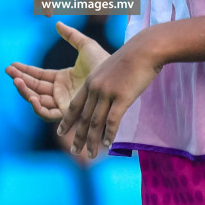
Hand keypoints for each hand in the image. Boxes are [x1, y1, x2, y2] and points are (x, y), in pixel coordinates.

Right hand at [7, 22, 110, 121]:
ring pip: (38, 100)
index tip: (12, 65)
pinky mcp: (68, 112)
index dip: (25, 71)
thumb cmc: (105, 62)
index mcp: (63, 78)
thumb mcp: (85, 45)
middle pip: (35, 87)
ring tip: (17, 81)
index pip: (39, 75)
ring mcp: (63, 103)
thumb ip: (71, 35)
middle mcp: (61, 92)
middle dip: (21, 80)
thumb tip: (57, 23)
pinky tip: (32, 96)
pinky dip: (37, 108)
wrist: (115, 76)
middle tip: (9, 72)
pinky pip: (48, 114)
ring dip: (25, 92)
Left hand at [58, 34, 162, 158]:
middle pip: (83, 117)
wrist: (144, 49)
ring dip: (92, 140)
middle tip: (73, 150)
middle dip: (78, 136)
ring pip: (96, 122)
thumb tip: (104, 96)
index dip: (67, 120)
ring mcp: (107, 93)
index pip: (74, 105)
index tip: (60, 132)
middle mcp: (95, 88)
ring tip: (90, 154)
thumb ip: (104, 84)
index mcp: (90, 81)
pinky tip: (107, 144)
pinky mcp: (122, 97)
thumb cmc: (131, 58)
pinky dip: (109, 134)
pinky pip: (112, 120)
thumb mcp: (110, 68)